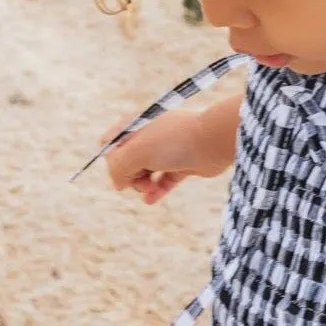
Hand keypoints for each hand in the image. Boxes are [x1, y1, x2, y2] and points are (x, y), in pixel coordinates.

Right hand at [99, 107, 225, 204]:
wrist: (214, 142)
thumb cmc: (174, 141)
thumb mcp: (136, 152)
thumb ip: (118, 167)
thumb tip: (117, 183)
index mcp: (137, 125)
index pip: (112, 143)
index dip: (111, 159)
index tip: (119, 169)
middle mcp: (151, 136)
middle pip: (128, 161)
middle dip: (128, 175)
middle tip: (138, 179)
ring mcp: (168, 150)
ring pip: (145, 173)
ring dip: (142, 185)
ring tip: (148, 189)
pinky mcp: (183, 164)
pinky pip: (164, 180)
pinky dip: (157, 191)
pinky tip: (150, 200)